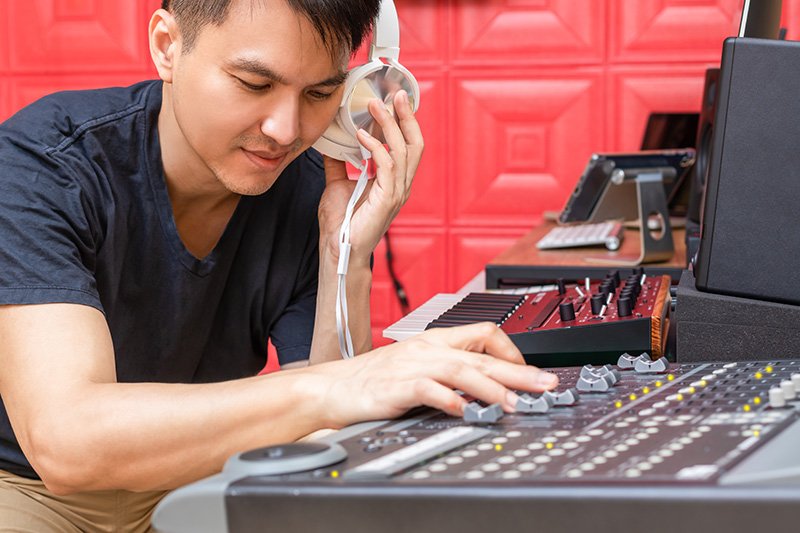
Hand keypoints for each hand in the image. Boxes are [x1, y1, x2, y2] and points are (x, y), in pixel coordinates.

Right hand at [311, 323, 558, 428]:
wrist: (333, 387)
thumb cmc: (374, 378)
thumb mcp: (418, 365)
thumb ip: (450, 371)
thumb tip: (487, 385)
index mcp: (435, 340)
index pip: (483, 332)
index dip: (511, 350)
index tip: (528, 371)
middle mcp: (428, 349)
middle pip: (482, 354)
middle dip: (518, 370)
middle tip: (545, 385)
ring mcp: (413, 366)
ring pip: (462, 370)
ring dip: (491, 387)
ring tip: (513, 403)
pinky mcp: (397, 386)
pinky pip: (428, 389)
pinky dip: (449, 399)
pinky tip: (464, 411)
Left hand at [318, 90, 422, 264]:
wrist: (338, 249)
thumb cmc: (341, 222)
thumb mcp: (337, 183)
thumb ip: (339, 162)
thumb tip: (331, 141)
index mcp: (394, 180)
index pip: (408, 144)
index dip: (405, 120)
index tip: (394, 98)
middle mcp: (401, 184)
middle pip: (414, 143)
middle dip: (406, 116)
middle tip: (394, 94)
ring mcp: (397, 193)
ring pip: (403, 151)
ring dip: (390, 125)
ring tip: (374, 106)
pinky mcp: (387, 200)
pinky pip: (387, 167)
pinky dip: (376, 148)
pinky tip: (361, 135)